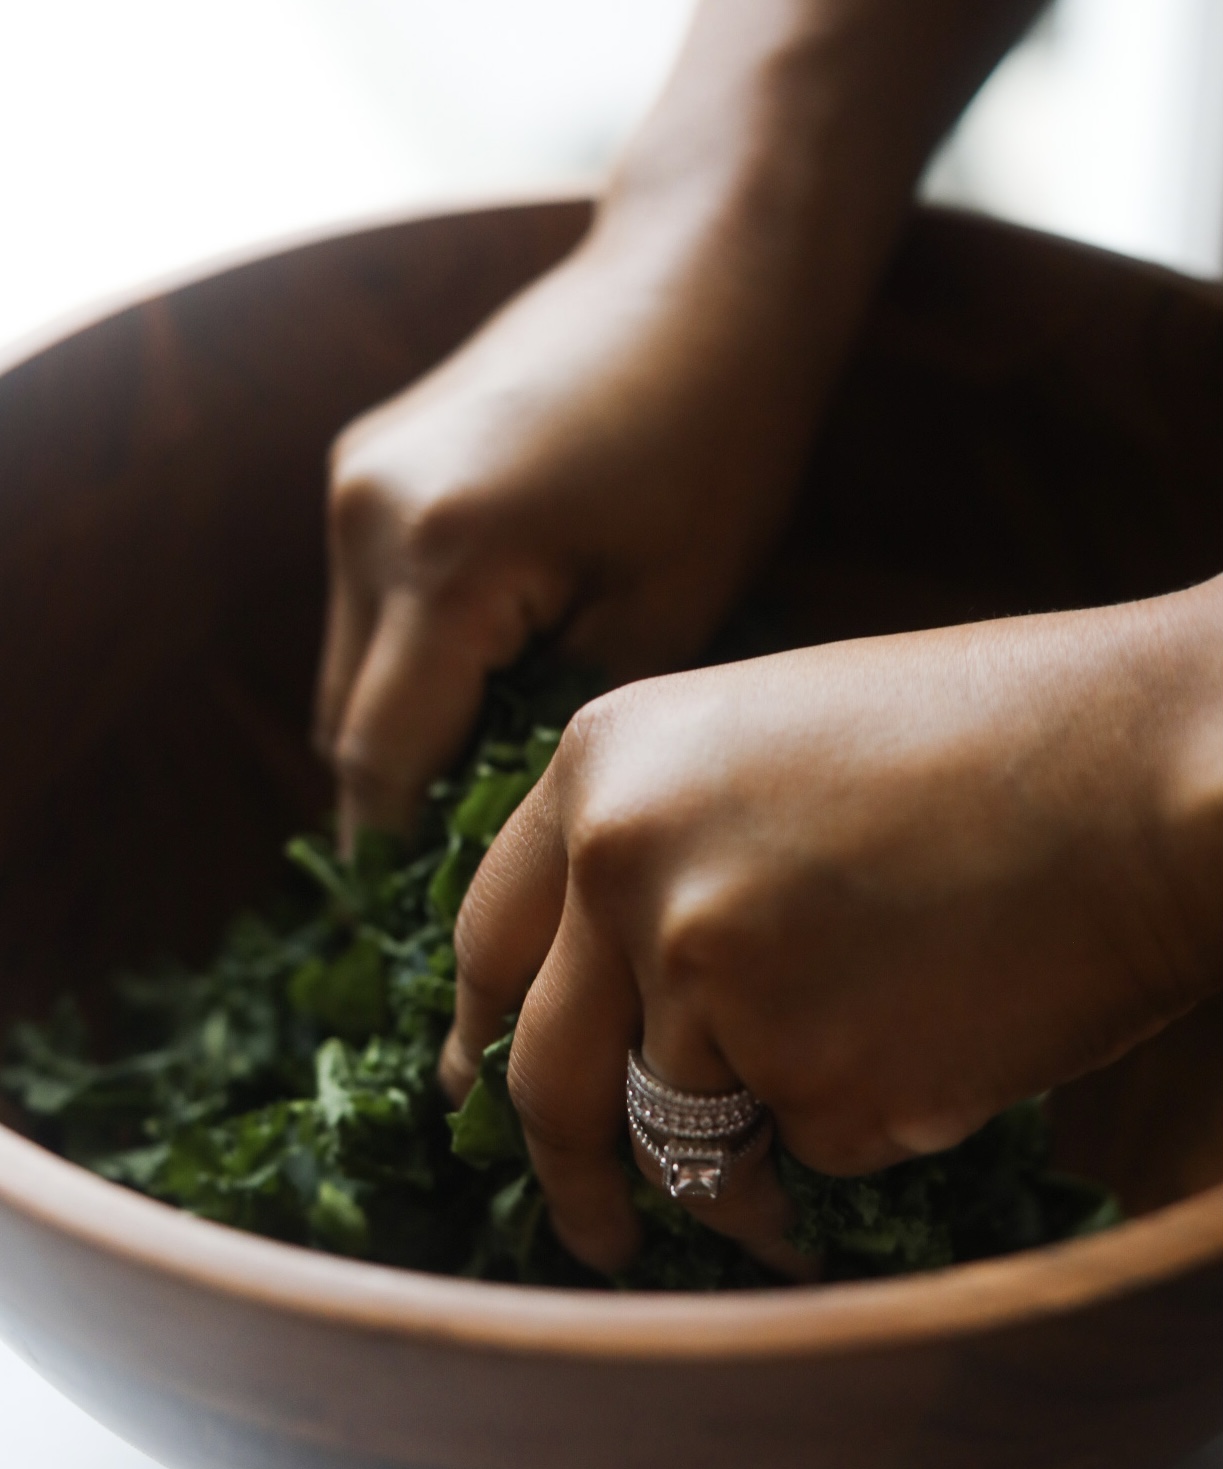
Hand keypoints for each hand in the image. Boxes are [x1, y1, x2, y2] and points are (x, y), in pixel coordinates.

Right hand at [315, 215, 830, 847]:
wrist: (705, 270)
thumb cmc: (722, 442)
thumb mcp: (667, 617)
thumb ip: (564, 733)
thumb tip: (506, 830)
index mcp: (444, 559)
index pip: (385, 766)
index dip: (406, 865)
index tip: (442, 938)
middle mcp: (368, 517)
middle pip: (346, 728)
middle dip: (400, 815)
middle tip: (470, 890)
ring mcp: (355, 480)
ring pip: (348, 672)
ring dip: (401, 740)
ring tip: (483, 801)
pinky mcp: (369, 461)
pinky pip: (364, 608)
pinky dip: (407, 668)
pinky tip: (484, 694)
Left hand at [440, 587, 1222, 1275]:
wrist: (1155, 764)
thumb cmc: (992, 741)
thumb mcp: (767, 742)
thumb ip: (661, 848)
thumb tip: (604, 998)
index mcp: (604, 769)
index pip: (485, 945)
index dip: (479, 1038)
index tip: (478, 1097)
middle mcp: (629, 871)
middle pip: (546, 1081)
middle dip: (571, 1179)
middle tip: (595, 1233)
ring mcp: (715, 979)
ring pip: (688, 1143)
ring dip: (749, 1177)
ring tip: (848, 1121)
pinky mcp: (819, 1080)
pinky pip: (814, 1155)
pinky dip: (868, 1136)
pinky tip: (943, 1052)